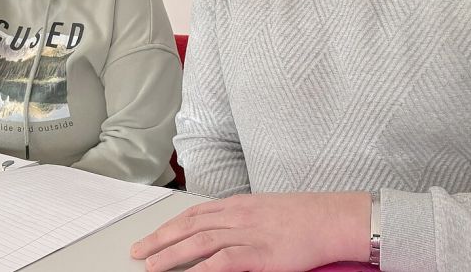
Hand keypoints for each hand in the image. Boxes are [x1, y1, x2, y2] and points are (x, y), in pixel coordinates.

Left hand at [131, 191, 370, 271]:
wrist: (333, 218)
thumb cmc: (304, 217)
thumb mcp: (265, 212)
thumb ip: (241, 222)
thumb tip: (218, 236)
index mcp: (238, 205)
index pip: (193, 214)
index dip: (168, 226)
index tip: (150, 238)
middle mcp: (238, 216)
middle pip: (189, 226)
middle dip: (160, 240)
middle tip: (137, 253)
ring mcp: (249, 234)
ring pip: (201, 241)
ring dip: (173, 254)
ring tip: (152, 266)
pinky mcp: (263, 254)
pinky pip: (227, 260)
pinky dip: (204, 268)